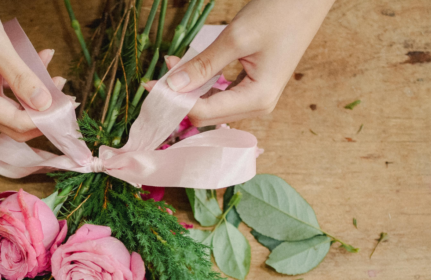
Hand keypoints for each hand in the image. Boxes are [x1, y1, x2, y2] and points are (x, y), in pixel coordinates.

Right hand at [0, 0, 66, 140]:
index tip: (65, 106)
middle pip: (14, 124)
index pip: (13, 122)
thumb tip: (43, 103)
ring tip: (58, 79)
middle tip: (66, 99)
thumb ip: (19, 75)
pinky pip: (12, 88)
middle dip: (42, 115)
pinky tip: (43, 59)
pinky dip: (28, 79)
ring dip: (38, 97)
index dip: (41, 120)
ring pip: (16, 107)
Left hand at [164, 0, 334, 125]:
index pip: (204, 113)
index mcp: (257, 100)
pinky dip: (202, 83)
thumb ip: (203, 65)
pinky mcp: (254, 88)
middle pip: (207, 114)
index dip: (175, 102)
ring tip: (170, 67)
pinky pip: (222, 93)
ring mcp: (257, 99)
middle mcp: (258, 106)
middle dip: (180, 99)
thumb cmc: (279, 13)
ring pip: (212, 105)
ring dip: (189, 90)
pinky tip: (187, 67)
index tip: (150, 85)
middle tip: (154, 78)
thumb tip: (172, 86)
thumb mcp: (236, 38)